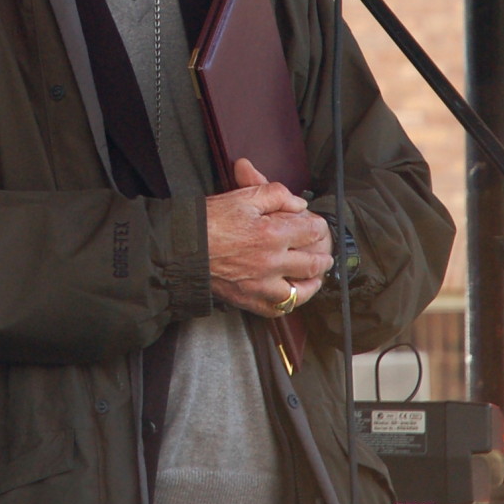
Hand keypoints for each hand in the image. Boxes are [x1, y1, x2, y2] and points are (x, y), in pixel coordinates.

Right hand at [206, 158, 333, 317]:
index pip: (312, 231)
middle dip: (322, 254)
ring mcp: (262, 285)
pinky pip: (279, 308)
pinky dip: (289, 302)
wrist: (181, 249)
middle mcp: (272, 263)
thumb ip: (275, 195)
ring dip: (313, 282)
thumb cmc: (208, 222)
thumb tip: (298, 204)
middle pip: (314, 262)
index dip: (317, 226)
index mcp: (272, 234)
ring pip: (302, 291)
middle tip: (323, 252)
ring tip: (314, 274)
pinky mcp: (250, 300)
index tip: (313, 225)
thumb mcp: (242, 196)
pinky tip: (290, 293)